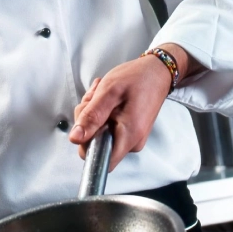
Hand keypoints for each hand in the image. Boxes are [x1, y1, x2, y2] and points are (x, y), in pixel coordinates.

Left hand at [70, 53, 175, 171]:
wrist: (157, 72)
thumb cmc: (137, 78)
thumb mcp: (108, 92)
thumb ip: (91, 116)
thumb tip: (75, 138)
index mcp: (129, 136)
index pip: (99, 160)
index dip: (87, 144)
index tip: (88, 122)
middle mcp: (132, 142)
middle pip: (95, 145)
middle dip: (87, 121)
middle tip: (94, 100)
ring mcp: (131, 138)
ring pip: (98, 135)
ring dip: (93, 114)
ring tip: (102, 96)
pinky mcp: (128, 132)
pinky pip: (105, 129)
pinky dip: (100, 113)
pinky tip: (105, 99)